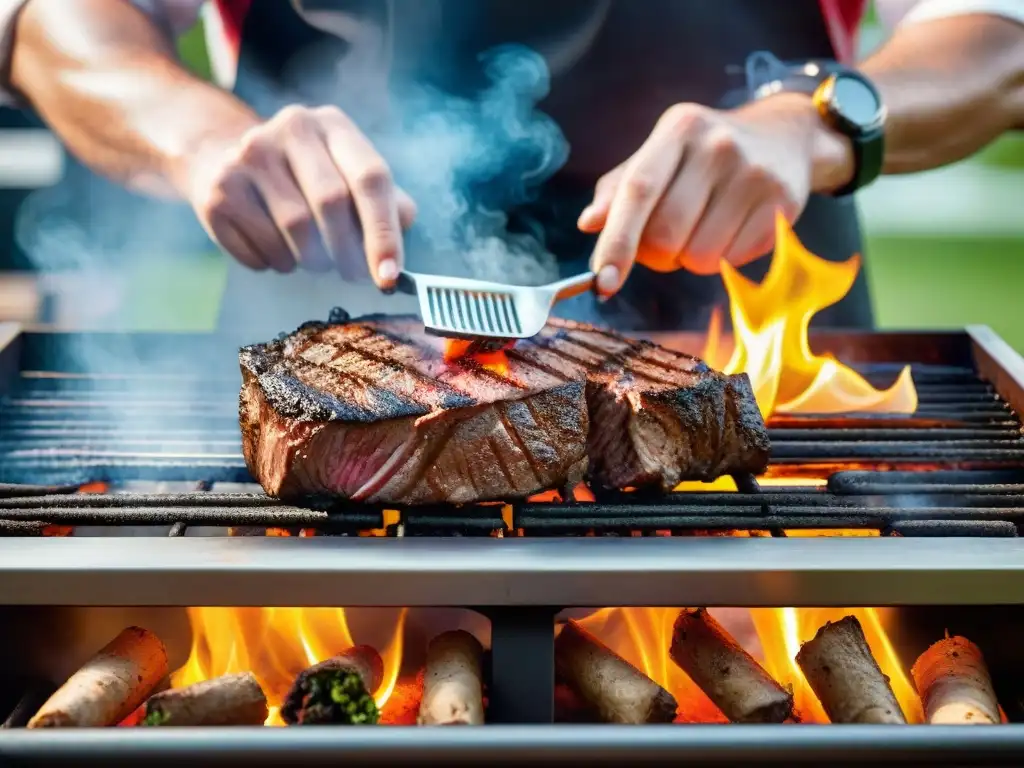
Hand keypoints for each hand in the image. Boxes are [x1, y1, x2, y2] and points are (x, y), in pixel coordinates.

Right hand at [182, 104, 416, 288]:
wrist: (222, 156)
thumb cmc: (304, 176)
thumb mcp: (349, 174)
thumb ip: (386, 206)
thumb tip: (395, 259)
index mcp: (333, 125)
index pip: (371, 178)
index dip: (384, 232)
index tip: (389, 276)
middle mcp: (291, 128)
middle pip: (332, 202)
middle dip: (348, 252)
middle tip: (353, 274)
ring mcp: (249, 155)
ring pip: (295, 230)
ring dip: (311, 260)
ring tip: (311, 257)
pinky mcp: (219, 189)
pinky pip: (261, 248)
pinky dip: (276, 263)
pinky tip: (277, 249)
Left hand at [579, 94, 852, 295]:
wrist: (785, 137)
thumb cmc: (704, 154)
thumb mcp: (660, 154)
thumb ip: (619, 189)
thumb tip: (588, 223)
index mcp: (678, 129)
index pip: (638, 191)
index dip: (616, 241)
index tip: (602, 282)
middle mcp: (718, 146)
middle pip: (665, 235)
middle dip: (656, 255)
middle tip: (667, 239)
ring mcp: (754, 174)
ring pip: (698, 257)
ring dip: (690, 258)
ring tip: (704, 227)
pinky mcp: (782, 204)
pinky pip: (732, 262)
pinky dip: (722, 259)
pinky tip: (731, 229)